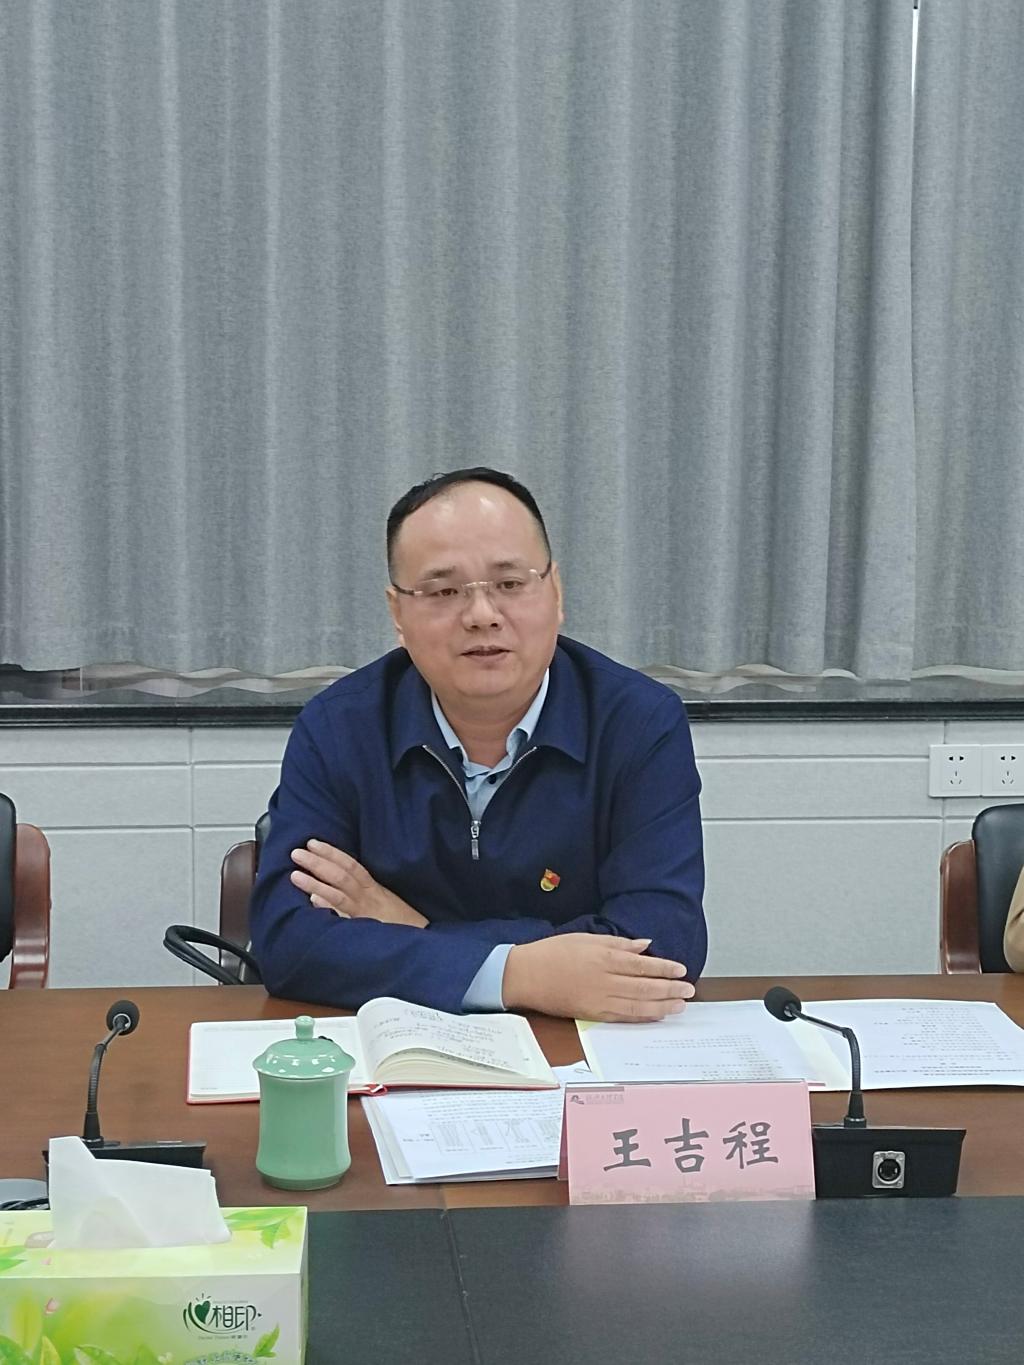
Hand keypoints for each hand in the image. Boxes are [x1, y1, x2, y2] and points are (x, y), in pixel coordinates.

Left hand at [290, 840, 427, 927]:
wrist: (422, 939)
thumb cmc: (402, 922)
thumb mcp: (385, 899)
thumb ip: (366, 890)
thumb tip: (339, 879)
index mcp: (373, 888)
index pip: (350, 865)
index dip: (331, 853)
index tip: (313, 843)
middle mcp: (367, 898)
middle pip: (340, 876)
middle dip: (317, 863)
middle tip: (296, 853)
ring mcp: (363, 914)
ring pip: (338, 895)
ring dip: (315, 884)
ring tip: (295, 876)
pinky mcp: (362, 931)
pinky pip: (343, 919)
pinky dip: (329, 909)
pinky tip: (314, 903)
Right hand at [501, 934, 693, 1021]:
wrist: (526, 976)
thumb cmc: (554, 952)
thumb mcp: (586, 938)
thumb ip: (618, 943)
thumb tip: (645, 946)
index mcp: (603, 958)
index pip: (642, 965)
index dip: (664, 968)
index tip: (681, 969)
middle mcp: (604, 981)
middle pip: (644, 987)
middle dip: (669, 989)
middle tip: (689, 990)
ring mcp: (599, 1000)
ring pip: (637, 1005)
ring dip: (661, 1006)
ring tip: (680, 1006)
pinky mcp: (592, 1014)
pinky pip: (622, 1017)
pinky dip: (641, 1016)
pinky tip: (656, 1015)